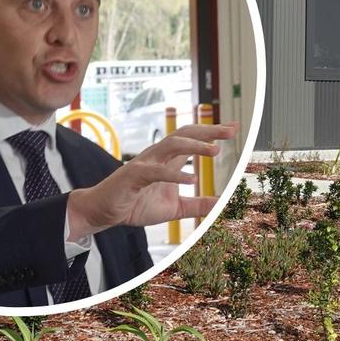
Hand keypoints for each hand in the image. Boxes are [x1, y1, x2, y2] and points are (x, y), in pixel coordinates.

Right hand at [66, 122, 238, 239]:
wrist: (105, 212)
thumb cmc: (137, 205)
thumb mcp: (175, 209)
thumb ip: (197, 205)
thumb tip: (221, 205)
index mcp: (168, 161)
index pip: (193, 139)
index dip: (213, 132)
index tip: (234, 128)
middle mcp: (158, 156)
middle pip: (185, 134)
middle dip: (208, 130)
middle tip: (230, 131)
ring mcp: (145, 163)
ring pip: (172, 145)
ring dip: (195, 146)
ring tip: (215, 150)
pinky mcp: (134, 176)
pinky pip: (156, 172)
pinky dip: (174, 175)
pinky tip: (191, 179)